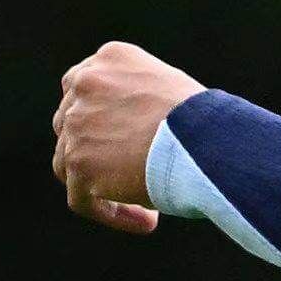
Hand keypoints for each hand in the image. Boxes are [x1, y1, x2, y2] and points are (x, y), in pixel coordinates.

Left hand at [51, 41, 205, 234]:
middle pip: (71, 125)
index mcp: (111, 58)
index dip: (99, 118)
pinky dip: (110, 212)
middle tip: (134, 174)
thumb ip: (138, 101)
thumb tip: (127, 139)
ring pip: (70, 163)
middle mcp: (86, 84)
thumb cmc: (209, 121)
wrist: (209, 139)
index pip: (84, 88)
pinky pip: (82, 198)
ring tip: (146, 207)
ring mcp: (77, 123)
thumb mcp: (172, 90)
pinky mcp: (78, 162)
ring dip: (102, 186)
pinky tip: (147, 222)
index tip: (122, 142)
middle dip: (97, 152)